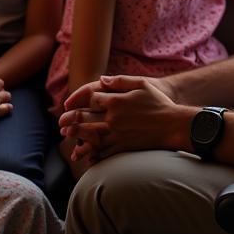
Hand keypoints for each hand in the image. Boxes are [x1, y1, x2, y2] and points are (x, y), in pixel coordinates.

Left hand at [58, 74, 184, 163]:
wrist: (173, 125)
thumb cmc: (158, 103)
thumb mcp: (141, 84)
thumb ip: (119, 81)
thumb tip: (101, 79)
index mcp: (116, 100)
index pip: (90, 99)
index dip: (77, 101)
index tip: (68, 104)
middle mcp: (114, 118)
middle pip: (85, 118)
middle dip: (71, 121)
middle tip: (60, 124)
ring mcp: (118, 134)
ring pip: (91, 136)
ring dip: (77, 137)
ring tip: (67, 137)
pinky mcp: (124, 147)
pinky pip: (104, 151)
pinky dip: (93, 152)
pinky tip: (85, 154)